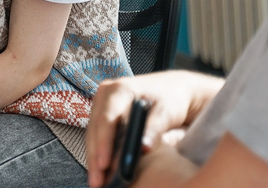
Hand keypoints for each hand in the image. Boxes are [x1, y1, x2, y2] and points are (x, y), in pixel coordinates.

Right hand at [86, 70, 222, 187]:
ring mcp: (103, 104)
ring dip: (95, 158)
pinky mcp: (105, 115)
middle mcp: (106, 95)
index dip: (104, 142)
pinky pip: (99, 136)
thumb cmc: (172, 98)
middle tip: (97, 181)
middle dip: (95, 156)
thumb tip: (143, 147)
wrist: (174, 89)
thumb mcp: (166, 112)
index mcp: (119, 89)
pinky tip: (102, 171)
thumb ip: (153, 129)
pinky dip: (100, 153)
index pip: (107, 118)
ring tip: (98, 182)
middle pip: (95, 129)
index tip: (104, 164)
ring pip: (94, 135)